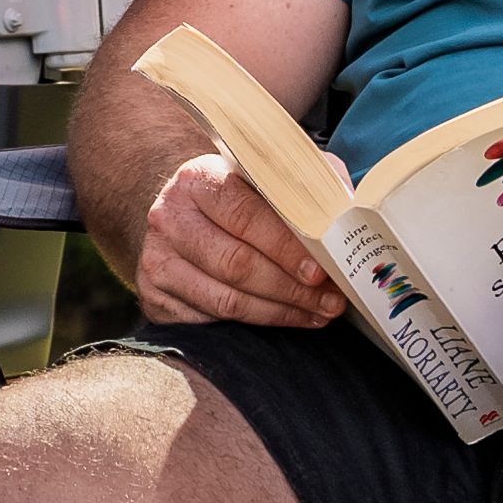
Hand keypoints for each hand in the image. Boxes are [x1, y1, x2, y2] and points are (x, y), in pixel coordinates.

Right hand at [135, 152, 344, 330]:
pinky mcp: (154, 297)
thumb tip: (347, 209)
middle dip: (291, 288)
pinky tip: (285, 320)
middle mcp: (169, 216)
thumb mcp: (267, 175)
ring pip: (226, 300)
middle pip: (236, 263)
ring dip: (279, 313)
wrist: (183, 215)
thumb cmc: (238, 196)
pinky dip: (254, 327)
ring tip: (318, 314)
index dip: (285, 246)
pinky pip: (211, 323)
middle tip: (331, 301)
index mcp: (198, 178)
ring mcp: (157, 259)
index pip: (244, 214)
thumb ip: (306, 183)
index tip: (321, 270)